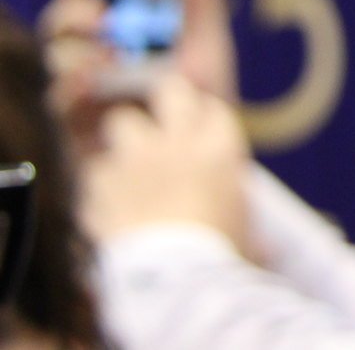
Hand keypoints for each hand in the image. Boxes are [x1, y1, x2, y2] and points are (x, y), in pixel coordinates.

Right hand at [41, 0, 241, 153]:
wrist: (209, 160)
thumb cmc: (205, 100)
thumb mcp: (208, 47)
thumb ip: (199, 2)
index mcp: (124, 31)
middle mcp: (98, 56)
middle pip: (64, 25)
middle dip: (73, 12)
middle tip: (100, 13)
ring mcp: (87, 89)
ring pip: (58, 59)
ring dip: (76, 49)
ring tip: (108, 50)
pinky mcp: (81, 124)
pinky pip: (63, 102)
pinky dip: (74, 87)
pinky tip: (91, 80)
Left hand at [81, 75, 250, 248]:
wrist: (175, 274)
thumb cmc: (221, 247)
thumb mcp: (241, 215)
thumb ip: (231, 195)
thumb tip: (249, 219)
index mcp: (218, 145)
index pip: (211, 107)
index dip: (204, 116)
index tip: (201, 128)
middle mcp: (176, 141)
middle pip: (168, 90)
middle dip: (165, 99)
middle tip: (165, 120)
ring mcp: (134, 159)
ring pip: (120, 126)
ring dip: (126, 147)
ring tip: (129, 173)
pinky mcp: (101, 186)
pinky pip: (95, 179)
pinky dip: (101, 193)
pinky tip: (110, 211)